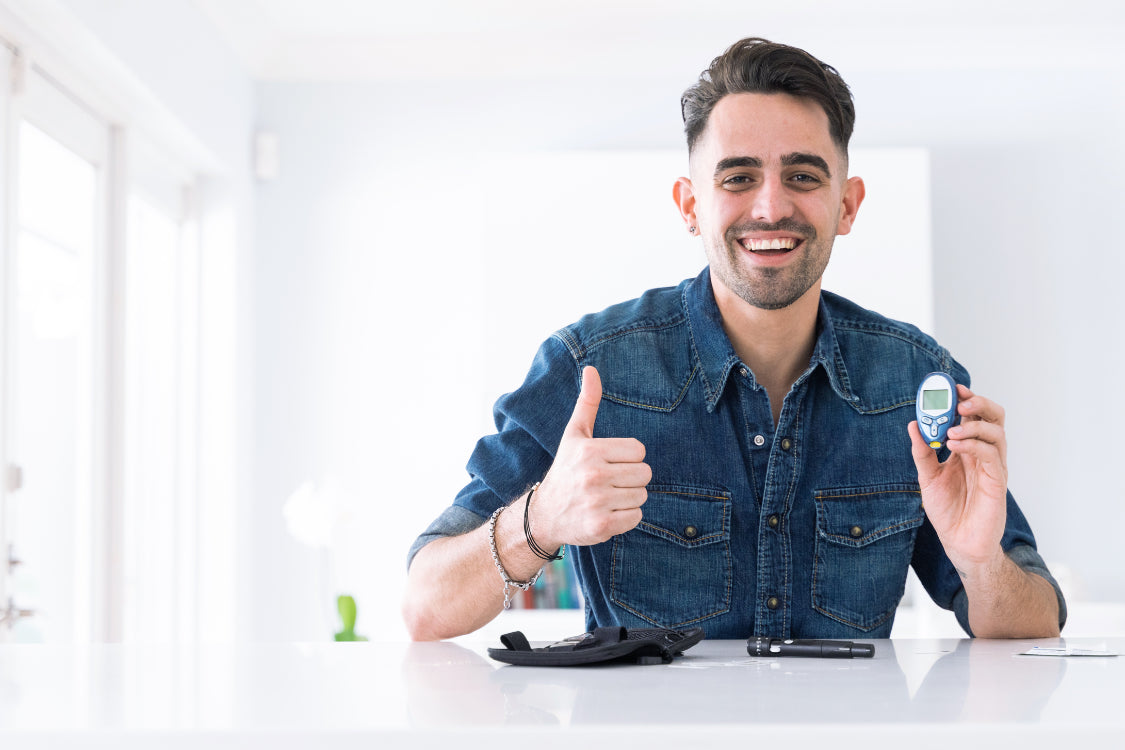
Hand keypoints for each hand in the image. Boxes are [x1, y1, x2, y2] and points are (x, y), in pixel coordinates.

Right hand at [533, 366, 650, 547]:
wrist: (544, 515)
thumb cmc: (566, 469)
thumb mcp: (574, 434)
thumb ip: (587, 402)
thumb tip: (591, 369)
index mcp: (590, 450)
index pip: (639, 450)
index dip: (628, 457)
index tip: (610, 462)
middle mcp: (593, 475)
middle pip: (645, 474)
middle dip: (631, 478)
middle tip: (610, 482)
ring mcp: (597, 502)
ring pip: (642, 496)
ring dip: (629, 498)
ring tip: (607, 497)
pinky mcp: (601, 527)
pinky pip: (636, 517)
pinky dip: (626, 518)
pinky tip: (607, 513)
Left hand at [908, 384, 1007, 571]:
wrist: (958, 542)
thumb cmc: (947, 510)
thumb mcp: (927, 477)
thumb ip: (922, 452)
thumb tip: (913, 424)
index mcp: (968, 449)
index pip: (974, 416)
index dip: (966, 399)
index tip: (951, 387)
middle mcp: (984, 454)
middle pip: (994, 417)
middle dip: (978, 404)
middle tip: (959, 401)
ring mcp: (993, 467)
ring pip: (997, 432)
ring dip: (974, 425)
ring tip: (951, 430)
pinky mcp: (997, 482)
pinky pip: (992, 455)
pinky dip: (974, 445)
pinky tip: (955, 444)